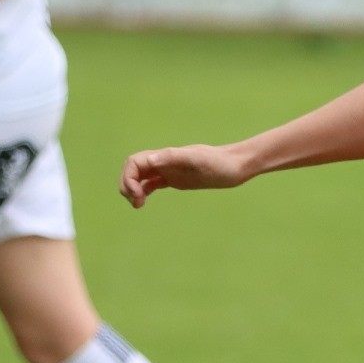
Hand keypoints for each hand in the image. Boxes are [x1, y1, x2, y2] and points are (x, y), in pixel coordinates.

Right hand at [121, 143, 250, 206]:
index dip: (128, 177)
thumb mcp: (197, 160)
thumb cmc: (219, 162)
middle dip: (127, 185)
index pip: (134, 162)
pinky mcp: (176, 179)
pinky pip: (152, 184)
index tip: (137, 194)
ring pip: (140, 178)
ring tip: (138, 205)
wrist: (236, 166)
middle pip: (133, 170)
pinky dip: (143, 192)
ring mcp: (169, 171)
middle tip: (137, 203)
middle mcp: (164, 162)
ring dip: (133, 190)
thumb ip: (173, 157)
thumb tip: (149, 161)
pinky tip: (142, 203)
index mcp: (165, 156)